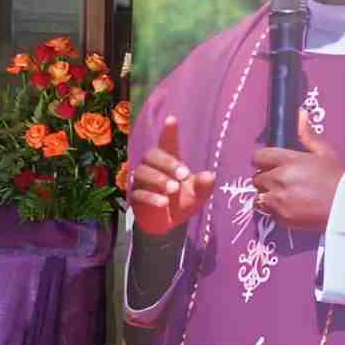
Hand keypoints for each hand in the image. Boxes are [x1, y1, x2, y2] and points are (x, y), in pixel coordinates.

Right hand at [130, 116, 216, 235]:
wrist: (169, 224)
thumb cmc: (183, 202)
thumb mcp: (198, 195)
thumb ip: (204, 185)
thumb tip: (210, 176)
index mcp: (169, 161)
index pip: (167, 143)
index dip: (168, 132)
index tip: (172, 119)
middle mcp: (153, 167)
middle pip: (152, 155)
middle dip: (167, 163)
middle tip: (184, 175)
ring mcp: (141, 181)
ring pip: (142, 172)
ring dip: (158, 179)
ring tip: (174, 189)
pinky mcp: (135, 197)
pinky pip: (138, 193)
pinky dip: (151, 197)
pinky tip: (163, 203)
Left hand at [249, 111, 344, 231]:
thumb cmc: (337, 177)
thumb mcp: (325, 152)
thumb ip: (307, 134)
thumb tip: (299, 114)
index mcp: (288, 161)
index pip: (259, 157)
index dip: (264, 160)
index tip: (271, 163)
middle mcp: (279, 180)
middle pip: (257, 178)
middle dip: (266, 178)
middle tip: (281, 180)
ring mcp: (278, 200)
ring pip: (259, 196)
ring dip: (267, 194)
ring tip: (282, 195)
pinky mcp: (281, 218)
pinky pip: (267, 212)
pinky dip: (273, 209)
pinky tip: (288, 206)